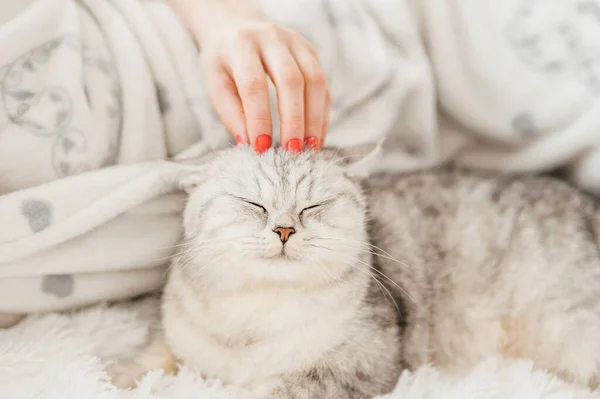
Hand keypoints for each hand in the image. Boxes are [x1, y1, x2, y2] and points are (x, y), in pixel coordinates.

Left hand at [190, 5, 330, 152]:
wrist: (235, 27)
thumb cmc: (223, 62)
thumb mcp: (216, 84)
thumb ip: (231, 113)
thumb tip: (249, 144)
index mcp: (241, 43)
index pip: (254, 84)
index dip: (260, 119)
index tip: (262, 148)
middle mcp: (271, 37)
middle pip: (291, 80)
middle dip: (294, 120)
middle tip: (292, 151)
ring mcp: (296, 41)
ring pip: (314, 80)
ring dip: (314, 118)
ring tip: (310, 147)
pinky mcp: (311, 51)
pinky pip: (323, 84)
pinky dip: (322, 113)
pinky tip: (316, 136)